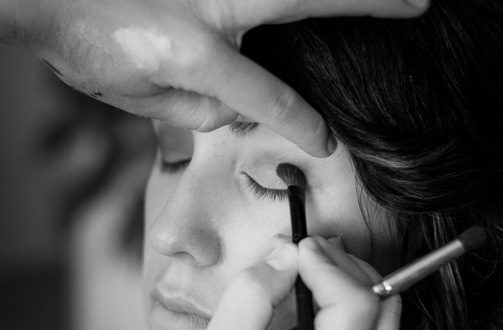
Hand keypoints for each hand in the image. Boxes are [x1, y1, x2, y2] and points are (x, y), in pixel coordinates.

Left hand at [18, 0, 427, 155]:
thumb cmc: (84, 45)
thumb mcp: (138, 97)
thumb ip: (197, 107)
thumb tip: (240, 104)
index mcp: (197, 51)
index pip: (267, 94)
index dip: (301, 124)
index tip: (327, 143)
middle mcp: (213, 3)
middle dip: (370, 2)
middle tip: (419, 1)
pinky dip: (278, 2)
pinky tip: (294, 14)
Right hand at [184, 237, 401, 329]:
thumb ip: (248, 300)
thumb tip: (287, 254)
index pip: (355, 305)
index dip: (327, 265)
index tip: (292, 250)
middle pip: (378, 297)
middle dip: (337, 262)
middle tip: (294, 251)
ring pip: (386, 302)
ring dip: (348, 274)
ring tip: (305, 267)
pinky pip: (379, 318)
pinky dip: (352, 291)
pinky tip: (318, 290)